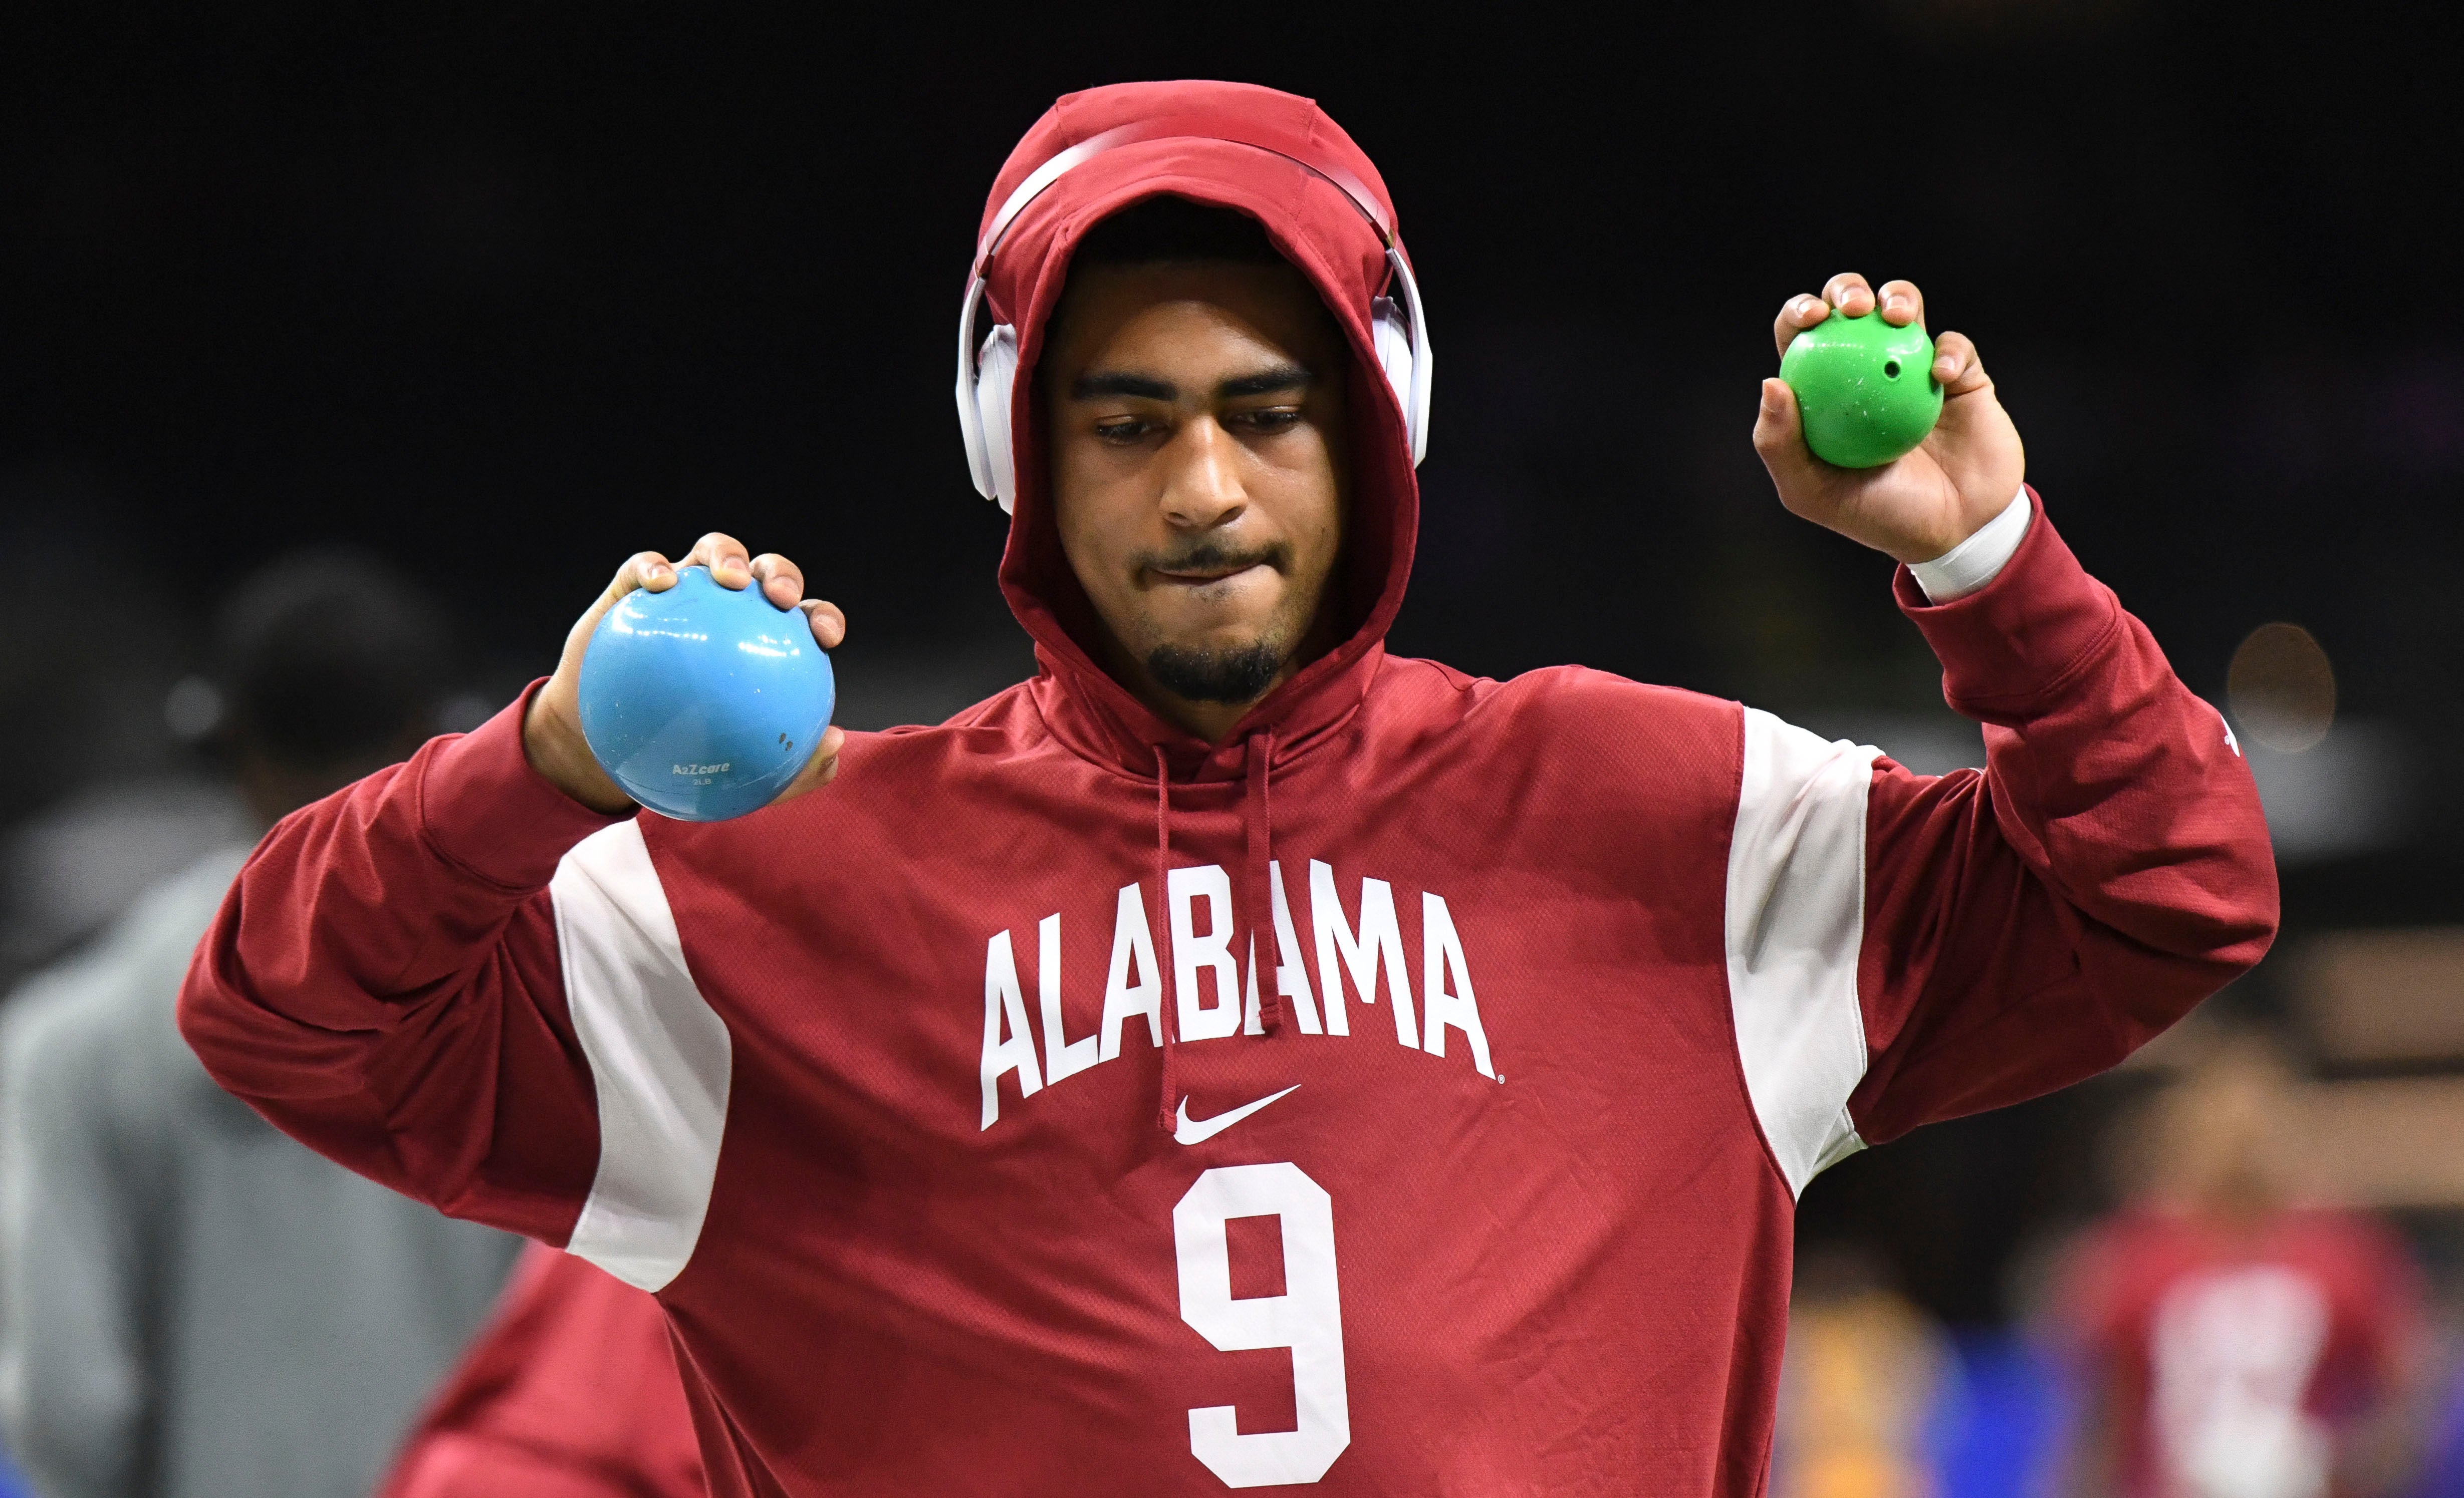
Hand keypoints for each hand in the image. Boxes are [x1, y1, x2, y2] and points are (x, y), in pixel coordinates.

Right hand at [523, 533, 848, 814]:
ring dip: (727, 555)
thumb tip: (835, 747)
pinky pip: (642, 567)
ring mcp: (683, 592)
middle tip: (781, 598)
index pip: (803, 620)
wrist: (598, 748)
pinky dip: (653, 567)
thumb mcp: (735, 779)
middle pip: (766, 573)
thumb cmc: (674, 758)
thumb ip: (789, 769)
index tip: (826, 637)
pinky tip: (660, 584)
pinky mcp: (633, 587)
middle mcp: (728, 608)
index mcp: (761, 641)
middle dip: (782, 573)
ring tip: (730, 578)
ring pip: (713, 552)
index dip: (822, 617)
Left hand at [1752, 272, 2025, 564]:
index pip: (1802, 337)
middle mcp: (1865, 369)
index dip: (1800, 312)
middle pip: (1850, 307)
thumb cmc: (1876, 515)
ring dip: (1898, 298)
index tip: (1810, 318)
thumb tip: (1770, 383)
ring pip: (1904, 307)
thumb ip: (1781, 445)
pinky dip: (1948, 353)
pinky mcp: (1960, 375)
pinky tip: (1939, 376)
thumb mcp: (1813, 493)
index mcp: (1823, 389)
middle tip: (1852, 308)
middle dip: (1846, 289)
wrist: (1952, 531)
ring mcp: (1913, 367)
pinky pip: (1954, 347)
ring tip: (1895, 318)